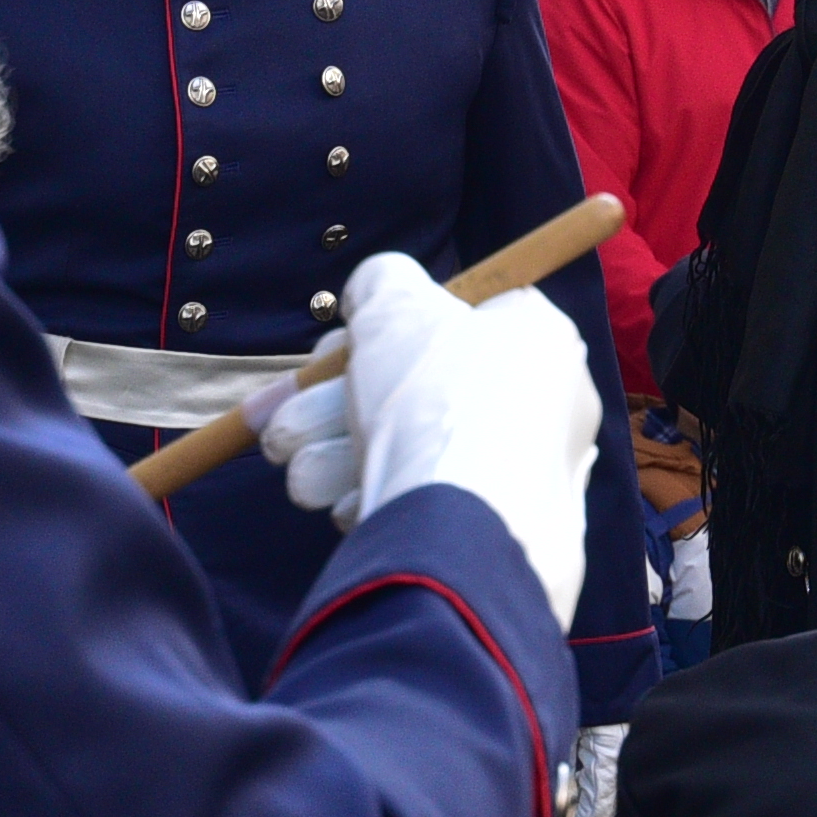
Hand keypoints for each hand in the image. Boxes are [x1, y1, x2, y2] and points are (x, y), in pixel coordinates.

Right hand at [275, 255, 599, 630]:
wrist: (462, 533)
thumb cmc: (436, 401)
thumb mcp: (395, 305)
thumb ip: (378, 281)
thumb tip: (372, 292)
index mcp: (536, 339)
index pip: (451, 319)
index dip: (377, 332)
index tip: (328, 356)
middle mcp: (538, 405)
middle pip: (415, 390)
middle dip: (330, 407)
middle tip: (278, 425)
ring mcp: (520, 475)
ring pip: (406, 449)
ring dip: (334, 454)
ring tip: (301, 474)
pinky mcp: (495, 535)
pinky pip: (422, 502)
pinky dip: (376, 498)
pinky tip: (350, 507)